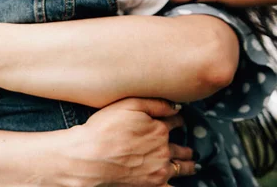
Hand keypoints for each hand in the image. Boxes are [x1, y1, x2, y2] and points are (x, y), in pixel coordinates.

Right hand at [64, 98, 194, 185]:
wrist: (90, 157)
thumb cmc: (104, 129)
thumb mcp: (128, 105)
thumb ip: (154, 104)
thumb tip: (176, 107)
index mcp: (159, 129)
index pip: (174, 122)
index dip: (177, 120)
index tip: (178, 121)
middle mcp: (163, 150)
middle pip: (180, 147)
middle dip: (185, 147)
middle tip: (189, 149)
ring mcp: (159, 169)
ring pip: (181, 168)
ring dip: (188, 165)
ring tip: (192, 165)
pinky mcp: (153, 185)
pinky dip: (175, 185)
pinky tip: (175, 184)